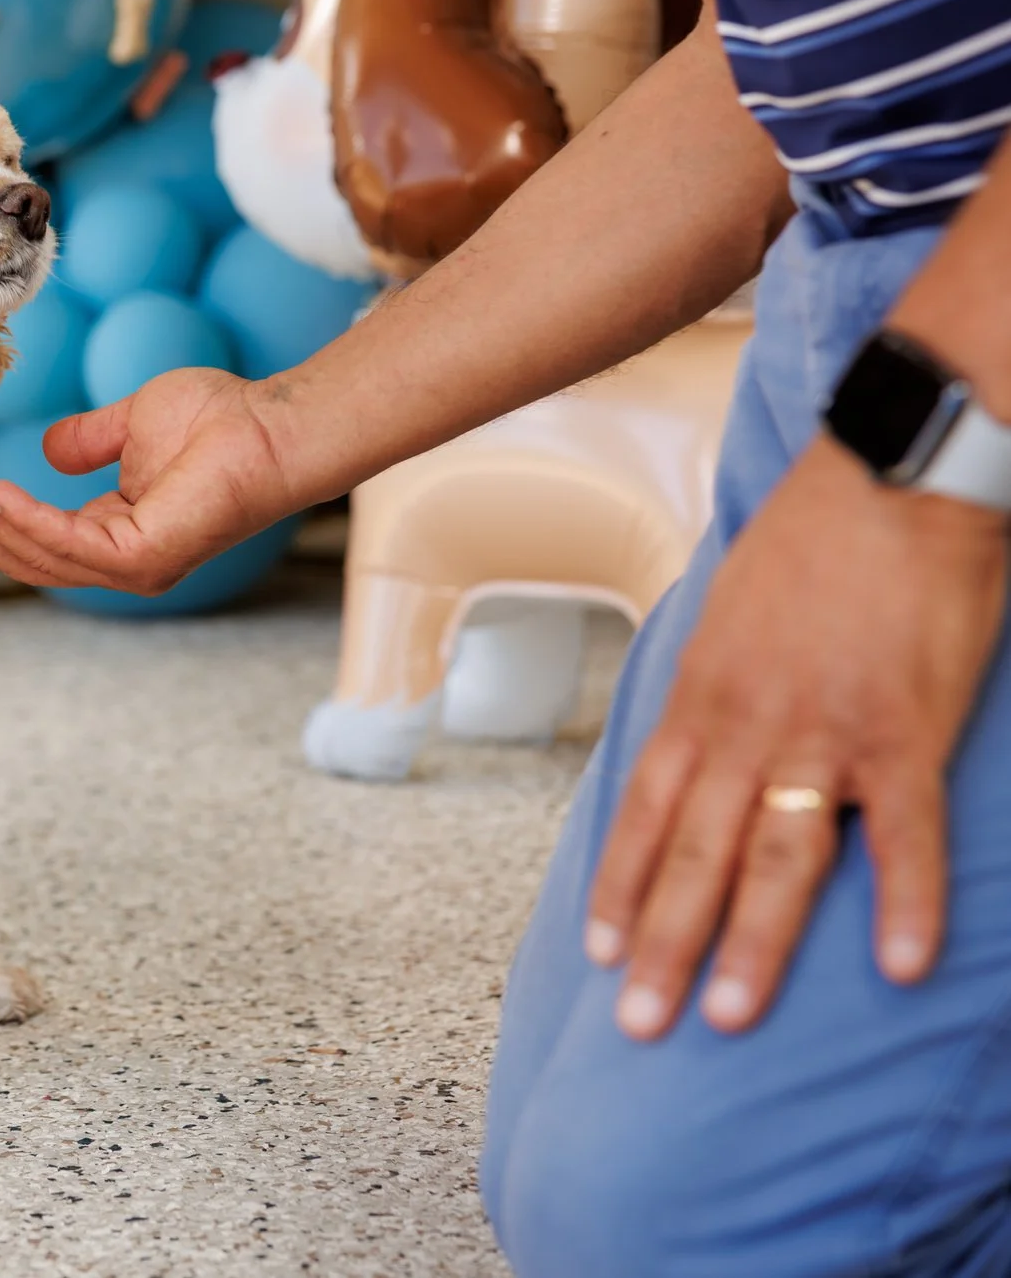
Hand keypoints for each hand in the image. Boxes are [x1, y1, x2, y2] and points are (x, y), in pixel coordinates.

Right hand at [0, 367, 297, 592]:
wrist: (270, 424)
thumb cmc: (219, 420)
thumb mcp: (131, 424)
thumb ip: (88, 440)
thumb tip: (47, 448)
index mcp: (117, 535)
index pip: (37, 543)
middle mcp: (122, 561)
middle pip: (28, 559)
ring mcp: (134, 566)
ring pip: (40, 557)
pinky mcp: (145, 558)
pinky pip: (68, 543)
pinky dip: (24, 519)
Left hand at [586, 437, 1007, 1039]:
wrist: (890, 475)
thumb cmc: (812, 540)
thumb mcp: (729, 616)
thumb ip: (717, 689)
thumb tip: (701, 740)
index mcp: (701, 698)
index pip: (644, 810)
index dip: (617, 885)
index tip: (596, 951)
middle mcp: (747, 725)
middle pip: (693, 853)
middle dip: (660, 943)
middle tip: (637, 1025)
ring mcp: (823, 733)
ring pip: (775, 858)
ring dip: (751, 943)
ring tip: (724, 1016)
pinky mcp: (905, 730)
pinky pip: (905, 832)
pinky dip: (905, 900)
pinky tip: (900, 966)